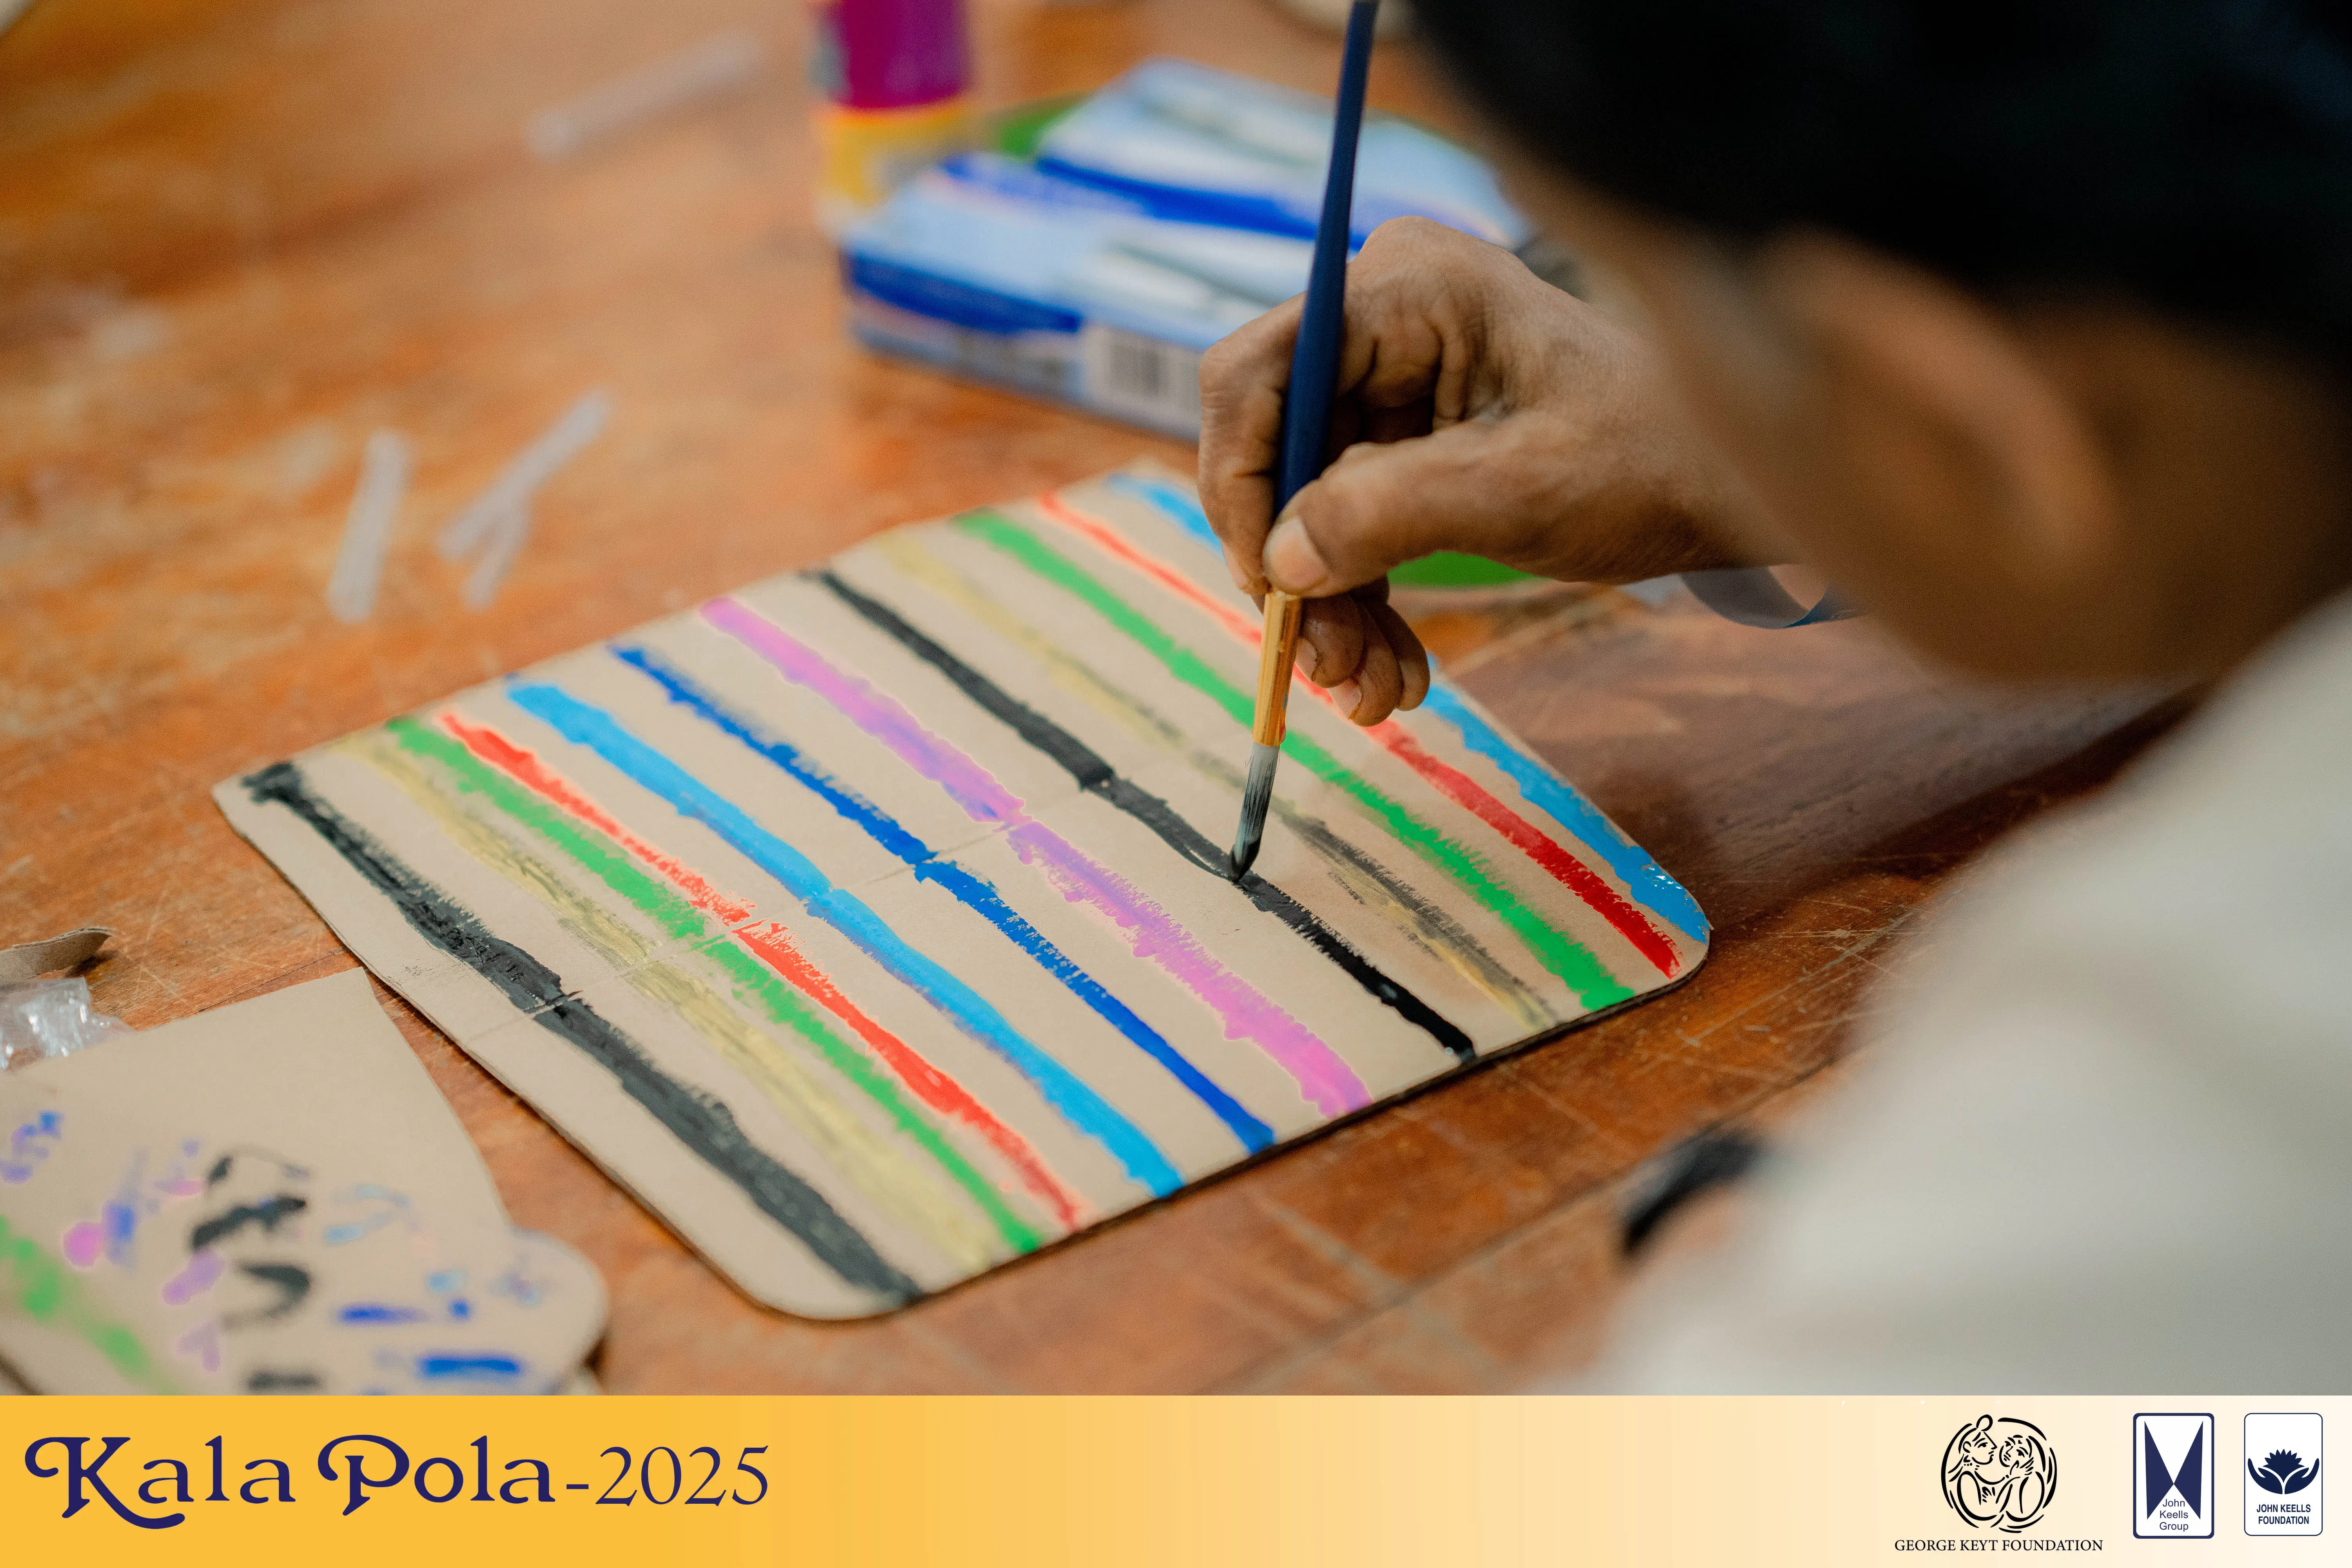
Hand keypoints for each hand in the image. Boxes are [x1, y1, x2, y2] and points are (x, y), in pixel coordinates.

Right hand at [1198, 217, 1764, 724]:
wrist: (1728, 486)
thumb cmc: (1651, 459)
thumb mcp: (1520, 490)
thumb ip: (1389, 514)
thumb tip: (1279, 562)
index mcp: (1406, 288)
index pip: (1255, 376)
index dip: (1238, 485)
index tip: (1265, 587)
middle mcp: (1382, 318)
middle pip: (1274, 450)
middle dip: (1294, 568)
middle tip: (1325, 669)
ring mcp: (1391, 379)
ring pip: (1304, 503)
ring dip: (1330, 606)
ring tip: (1369, 694)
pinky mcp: (1405, 436)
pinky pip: (1347, 521)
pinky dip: (1363, 599)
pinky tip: (1391, 671)